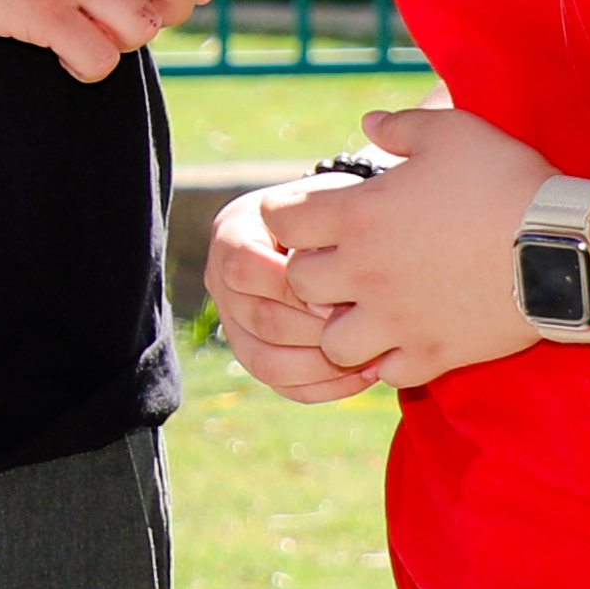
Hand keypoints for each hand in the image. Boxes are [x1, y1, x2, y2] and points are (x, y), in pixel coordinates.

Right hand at [198, 176, 380, 398]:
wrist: (324, 227)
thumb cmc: (331, 208)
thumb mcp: (327, 201)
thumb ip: (323, 230)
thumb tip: (330, 295)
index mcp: (231, 234)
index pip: (242, 268)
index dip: (291, 286)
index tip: (341, 289)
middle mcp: (221, 282)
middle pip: (259, 321)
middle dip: (317, 330)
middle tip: (364, 326)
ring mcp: (233, 322)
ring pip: (265, 363)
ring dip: (322, 364)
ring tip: (368, 355)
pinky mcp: (255, 353)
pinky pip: (283, 385)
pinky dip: (326, 386)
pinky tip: (364, 372)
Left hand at [234, 103, 558, 395]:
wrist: (565, 247)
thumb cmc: (506, 179)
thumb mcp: (452, 132)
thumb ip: (400, 126)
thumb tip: (367, 122)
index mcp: (359, 216)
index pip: (280, 221)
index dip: (286, 215)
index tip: (308, 214)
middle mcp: (366, 273)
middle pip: (297, 284)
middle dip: (311, 272)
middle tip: (341, 262)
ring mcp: (398, 320)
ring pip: (332, 343)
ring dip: (341, 327)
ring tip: (368, 310)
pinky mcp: (434, 354)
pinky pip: (388, 373)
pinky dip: (389, 361)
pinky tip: (407, 338)